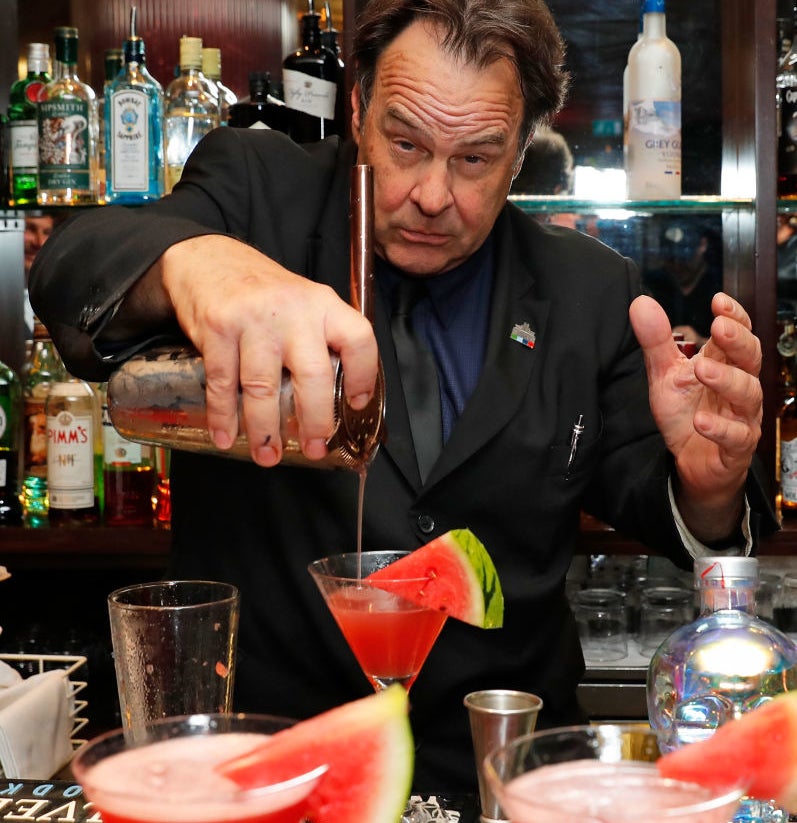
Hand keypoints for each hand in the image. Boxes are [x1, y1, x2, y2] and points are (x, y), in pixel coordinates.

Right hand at [159, 235, 378, 466]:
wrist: (208, 259)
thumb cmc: (263, 292)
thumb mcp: (304, 302)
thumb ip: (322, 339)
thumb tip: (340, 398)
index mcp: (323, 304)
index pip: (358, 339)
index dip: (364, 376)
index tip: (356, 404)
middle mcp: (293, 310)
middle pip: (313, 374)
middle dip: (315, 421)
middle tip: (315, 448)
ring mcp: (253, 319)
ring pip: (264, 387)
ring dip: (266, 430)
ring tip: (267, 455)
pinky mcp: (218, 328)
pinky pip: (222, 382)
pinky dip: (223, 416)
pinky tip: (226, 436)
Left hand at [629, 292, 761, 540]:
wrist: (690, 463)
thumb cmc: (685, 414)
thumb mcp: (665, 375)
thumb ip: (656, 341)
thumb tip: (641, 303)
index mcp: (724, 365)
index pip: (738, 335)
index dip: (735, 317)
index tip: (719, 301)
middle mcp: (738, 387)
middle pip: (750, 359)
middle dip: (738, 341)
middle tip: (720, 327)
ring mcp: (740, 417)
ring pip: (747, 394)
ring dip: (727, 381)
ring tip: (703, 370)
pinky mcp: (735, 447)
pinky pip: (735, 436)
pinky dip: (719, 428)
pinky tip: (701, 421)